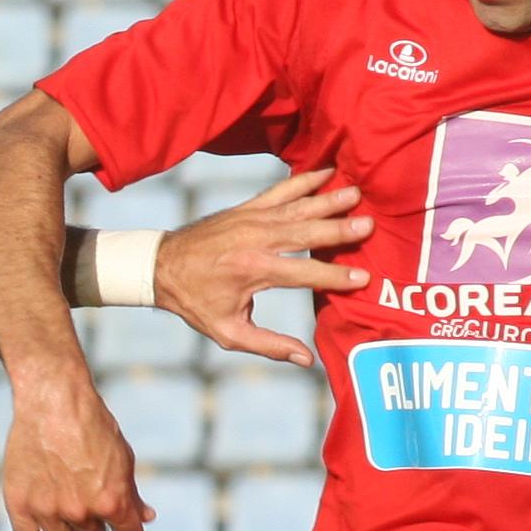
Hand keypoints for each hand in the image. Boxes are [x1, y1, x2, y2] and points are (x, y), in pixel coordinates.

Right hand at [0, 373, 153, 530]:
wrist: (53, 400)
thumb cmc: (93, 426)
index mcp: (112, 500)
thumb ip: (131, 494)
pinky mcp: (20, 505)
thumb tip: (145, 519)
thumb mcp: (122, 459)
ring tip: (64, 517)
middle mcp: (81, 511)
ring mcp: (48, 510)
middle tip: (85, 503)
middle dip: (93, 526)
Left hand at [149, 168, 374, 369]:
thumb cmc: (195, 303)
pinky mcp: (247, 207)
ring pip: (297, 206)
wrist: (160, 266)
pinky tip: (328, 171)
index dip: (335, 277)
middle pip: (306, 233)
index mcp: (253, 272)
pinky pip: (280, 189)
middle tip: (370, 224)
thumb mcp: (227, 332)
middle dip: (339, 229)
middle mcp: (255, 241)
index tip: (364, 278)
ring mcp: (251, 219)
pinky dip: (304, 180)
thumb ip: (268, 345)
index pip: (304, 274)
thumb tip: (306, 359)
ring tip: (357, 192)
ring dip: (328, 199)